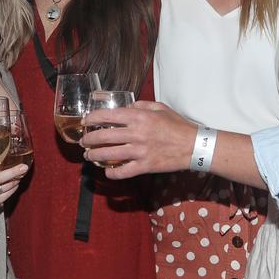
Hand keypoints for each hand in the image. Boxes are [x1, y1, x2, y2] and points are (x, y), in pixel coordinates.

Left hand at [81, 101, 196, 179]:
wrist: (194, 146)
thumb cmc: (178, 125)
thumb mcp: (160, 108)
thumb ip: (141, 104)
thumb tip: (127, 106)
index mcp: (139, 117)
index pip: (108, 116)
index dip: (92, 118)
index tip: (85, 121)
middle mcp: (137, 133)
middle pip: (104, 136)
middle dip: (89, 139)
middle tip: (84, 141)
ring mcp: (140, 151)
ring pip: (109, 154)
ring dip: (95, 155)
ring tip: (89, 155)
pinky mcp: (145, 166)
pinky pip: (123, 171)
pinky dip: (112, 173)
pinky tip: (107, 172)